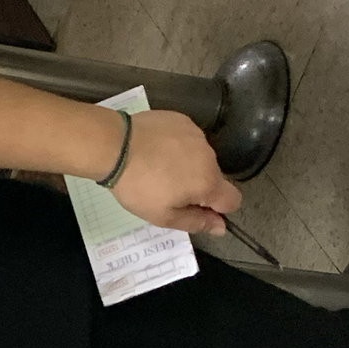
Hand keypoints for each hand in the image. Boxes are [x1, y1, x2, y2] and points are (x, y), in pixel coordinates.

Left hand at [109, 107, 241, 235]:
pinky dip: (177, 147)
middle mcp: (210, 156)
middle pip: (214, 178)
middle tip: (167, 190)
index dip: (218, 209)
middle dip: (197, 187)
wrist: (115, 146)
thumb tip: (221, 227)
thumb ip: (197, 222)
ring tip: (158, 168)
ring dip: (187, 166)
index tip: (196, 210)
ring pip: (200, 158)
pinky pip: (188, 140)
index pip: (233, 200)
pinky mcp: (182, 120)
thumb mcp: (164, 216)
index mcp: (208, 182)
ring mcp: (197, 134)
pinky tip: (156, 150)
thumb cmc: (138, 187)